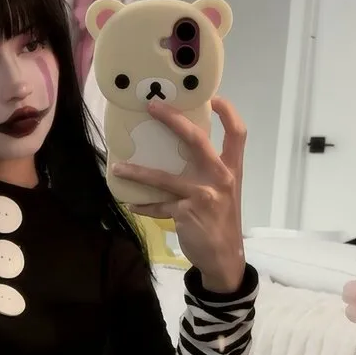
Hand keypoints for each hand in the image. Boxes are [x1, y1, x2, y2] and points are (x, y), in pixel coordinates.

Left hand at [112, 97, 247, 293]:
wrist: (225, 257)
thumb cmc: (223, 221)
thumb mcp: (225, 193)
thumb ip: (209, 173)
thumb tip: (182, 156)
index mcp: (232, 169)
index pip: (237, 133)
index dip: (227, 112)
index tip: (211, 97)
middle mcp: (220, 177)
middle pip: (197, 140)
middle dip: (173, 120)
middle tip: (152, 107)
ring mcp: (202, 194)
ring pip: (164, 177)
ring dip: (138, 173)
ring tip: (118, 168)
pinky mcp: (185, 212)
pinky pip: (158, 206)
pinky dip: (143, 205)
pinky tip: (131, 204)